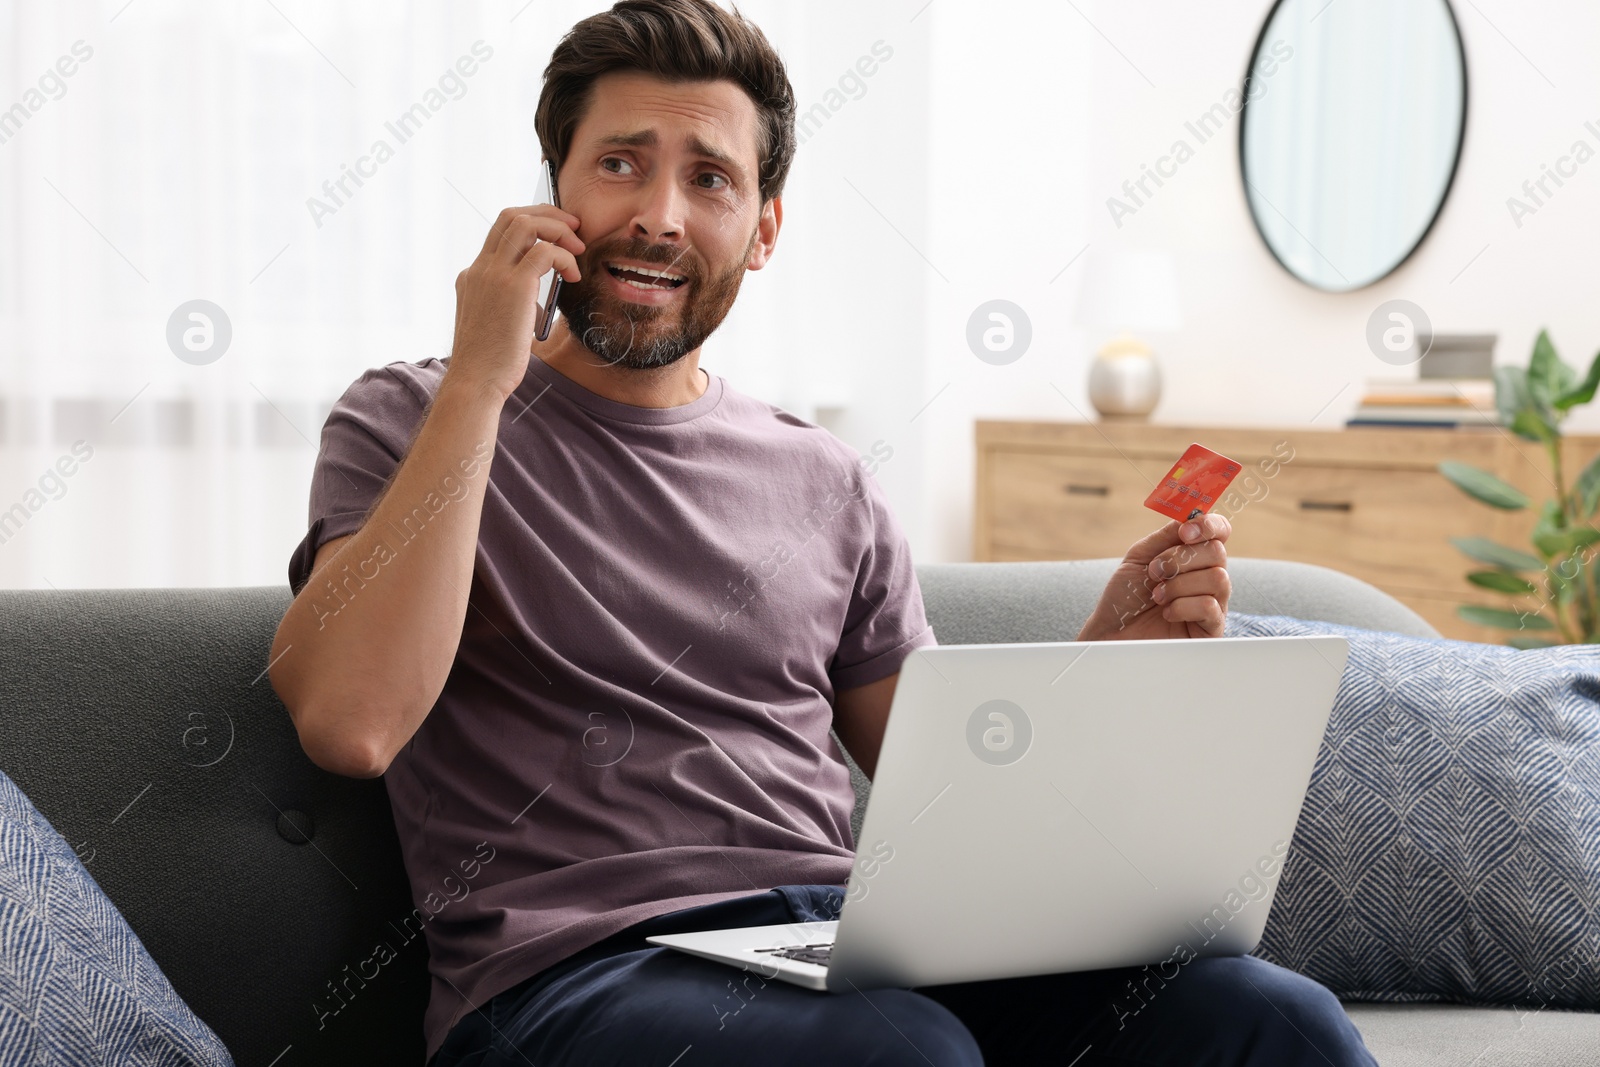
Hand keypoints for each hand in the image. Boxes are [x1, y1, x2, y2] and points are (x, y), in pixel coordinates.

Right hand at [445, 204, 585, 402]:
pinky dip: (565, 257)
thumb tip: (538, 301)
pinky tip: (574, 276)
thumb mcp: (498, 324)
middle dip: (548, 215)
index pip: (501, 231)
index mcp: (473, 275)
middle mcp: (480, 268)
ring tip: (578, 249)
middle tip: (575, 229)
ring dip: (558, 230)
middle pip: (511, 216)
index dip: (532, 223)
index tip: (556, 235)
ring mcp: (493, 274)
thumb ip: (513, 305)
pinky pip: (544, 251)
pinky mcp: (513, 286)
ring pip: (526, 224)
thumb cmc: (491, 362)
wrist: (476, 381)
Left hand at [1076, 514, 1231, 640]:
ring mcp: (1213, 602)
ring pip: (1217, 578)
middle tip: (1155, 572)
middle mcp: (1207, 576)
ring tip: (1157, 595)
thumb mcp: (1140, 557)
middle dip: (1180, 559)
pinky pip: (1210, 606)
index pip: (1219, 531)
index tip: (1185, 531)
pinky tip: (1166, 613)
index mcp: (1193, 556)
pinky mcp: (1212, 628)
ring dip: (1178, 584)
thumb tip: (1191, 516)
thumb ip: (1166, 536)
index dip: (1209, 525)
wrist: (1112, 633)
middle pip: (1217, 552)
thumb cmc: (1125, 597)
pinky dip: (1181, 606)